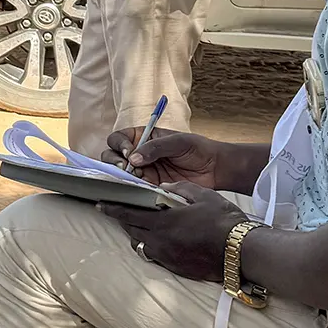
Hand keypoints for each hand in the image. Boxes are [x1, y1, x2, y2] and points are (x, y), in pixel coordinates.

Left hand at [99, 183, 247, 281]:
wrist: (241, 252)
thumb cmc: (223, 220)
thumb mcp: (202, 195)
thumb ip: (179, 188)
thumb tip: (164, 185)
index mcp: (163, 222)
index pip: (128, 215)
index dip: (112, 209)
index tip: (100, 205)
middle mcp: (160, 242)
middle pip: (132, 231)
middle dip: (123, 221)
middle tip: (118, 213)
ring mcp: (167, 257)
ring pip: (142, 245)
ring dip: (137, 235)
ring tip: (139, 227)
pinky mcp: (176, 268)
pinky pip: (155, 257)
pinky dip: (152, 247)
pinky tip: (159, 241)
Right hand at [105, 129, 231, 189]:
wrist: (214, 169)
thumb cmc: (198, 149)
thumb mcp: (177, 142)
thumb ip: (155, 147)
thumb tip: (132, 158)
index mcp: (143, 137)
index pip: (119, 139)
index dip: (118, 145)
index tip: (128, 152)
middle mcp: (138, 154)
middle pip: (112, 156)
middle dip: (114, 162)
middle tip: (126, 167)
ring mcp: (142, 171)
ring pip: (120, 174)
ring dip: (122, 176)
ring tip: (135, 178)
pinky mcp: (149, 186)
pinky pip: (133, 188)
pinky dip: (132, 189)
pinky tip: (139, 189)